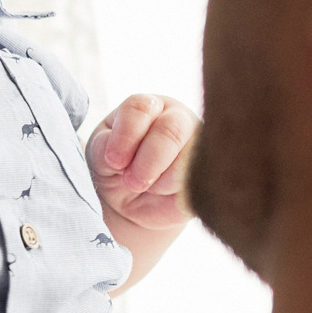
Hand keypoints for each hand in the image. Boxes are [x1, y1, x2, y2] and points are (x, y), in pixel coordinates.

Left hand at [86, 93, 196, 232]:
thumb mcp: (101, 154)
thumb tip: (121, 157)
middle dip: (148, 162)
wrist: (131, 204)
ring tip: (149, 187)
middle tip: (131, 182)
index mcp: (148, 107)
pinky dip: (178, 194)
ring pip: (188, 158)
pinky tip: (167, 194)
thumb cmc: (115, 170)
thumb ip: (106, 147)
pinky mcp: (210, 171)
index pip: (140, 107)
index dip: (125, 136)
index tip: (113, 162)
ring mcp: (199, 143)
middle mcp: (177, 118)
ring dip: (162, 182)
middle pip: (171, 129)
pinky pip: (200, 182)